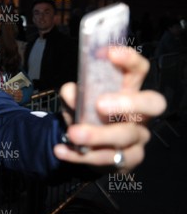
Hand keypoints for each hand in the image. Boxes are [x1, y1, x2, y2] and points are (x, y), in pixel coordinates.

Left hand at [54, 46, 165, 173]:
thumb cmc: (88, 114)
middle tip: (100, 104)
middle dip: (127, 103)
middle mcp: (140, 113)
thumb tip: (71, 92)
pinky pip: (107, 159)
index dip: (129, 60)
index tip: (110, 53)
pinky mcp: (128, 160)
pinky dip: (80, 155)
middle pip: (151, 104)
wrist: (85, 146)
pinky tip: (62, 151)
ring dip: (97, 135)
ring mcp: (138, 138)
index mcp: (129, 90)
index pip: (139, 70)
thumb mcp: (77, 101)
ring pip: (125, 137)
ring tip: (73, 133)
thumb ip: (74, 94)